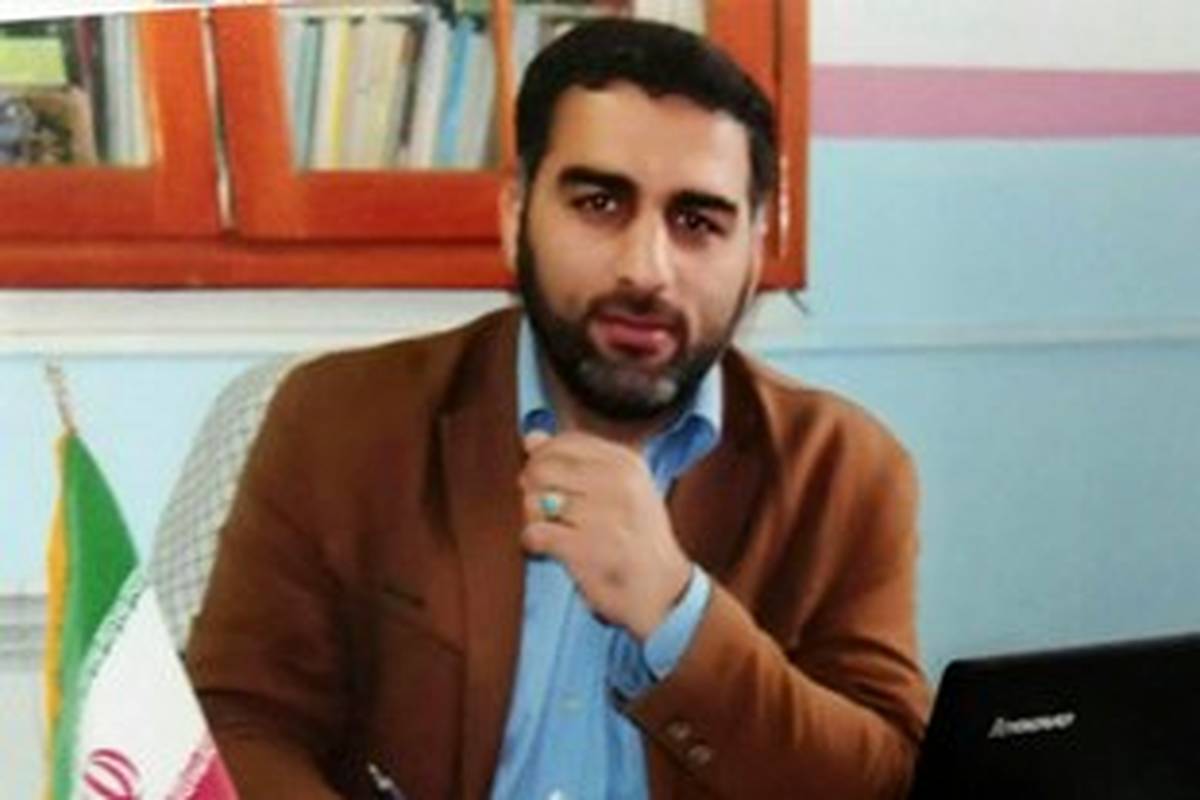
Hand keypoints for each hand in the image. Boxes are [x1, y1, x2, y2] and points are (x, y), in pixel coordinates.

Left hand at [519, 430, 692, 640]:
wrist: (663, 591)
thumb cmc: (637, 539)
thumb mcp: (620, 490)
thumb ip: (575, 462)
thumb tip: (531, 437)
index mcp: (626, 462)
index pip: (564, 443)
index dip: (544, 460)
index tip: (550, 483)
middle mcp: (617, 482)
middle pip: (541, 468)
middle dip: (532, 489)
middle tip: (546, 511)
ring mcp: (602, 515)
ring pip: (532, 500)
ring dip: (533, 519)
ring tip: (552, 531)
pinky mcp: (586, 548)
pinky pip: (533, 533)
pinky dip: (533, 543)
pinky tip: (549, 549)